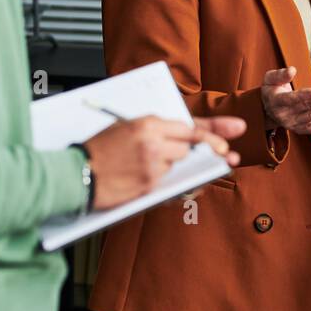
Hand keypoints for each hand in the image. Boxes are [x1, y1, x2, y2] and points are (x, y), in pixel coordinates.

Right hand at [83, 115, 244, 210]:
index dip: (216, 129)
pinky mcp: (149, 186)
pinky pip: (171, 182)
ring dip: (173, 165)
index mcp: (147, 123)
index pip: (191, 126)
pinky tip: (151, 178)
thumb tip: (184, 133)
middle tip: (219, 154)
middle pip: (191, 146)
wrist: (74, 174)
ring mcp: (153, 166)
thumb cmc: (97, 149)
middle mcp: (153, 143)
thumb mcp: (125, 127)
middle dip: (197, 150)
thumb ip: (155, 129)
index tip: (236, 129)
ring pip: (180, 164)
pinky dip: (166, 181)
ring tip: (149, 163)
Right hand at [261, 65, 310, 134]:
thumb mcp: (270, 79)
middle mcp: (285, 116)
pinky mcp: (302, 130)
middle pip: (308, 107)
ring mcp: (294, 125)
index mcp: (276, 102)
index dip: (303, 96)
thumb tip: (292, 70)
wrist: (268, 110)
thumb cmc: (272, 90)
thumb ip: (280, 74)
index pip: (291, 100)